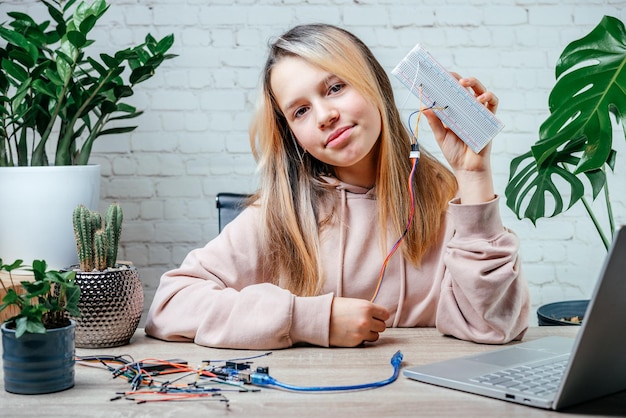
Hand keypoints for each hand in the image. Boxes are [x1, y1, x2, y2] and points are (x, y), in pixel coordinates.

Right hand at [329, 297, 389, 346]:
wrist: (319, 318)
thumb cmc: (334, 308)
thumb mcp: (353, 303)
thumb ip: (366, 309)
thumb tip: (378, 316)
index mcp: (367, 307)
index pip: (385, 314)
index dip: (380, 316)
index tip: (376, 317)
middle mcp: (366, 320)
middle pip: (382, 326)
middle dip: (375, 325)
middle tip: (366, 323)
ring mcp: (361, 332)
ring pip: (376, 336)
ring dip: (370, 333)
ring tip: (359, 329)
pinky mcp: (356, 341)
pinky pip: (365, 341)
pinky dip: (361, 339)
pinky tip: (352, 333)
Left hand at [423, 75, 496, 203]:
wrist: (466, 168)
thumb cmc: (454, 152)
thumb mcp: (440, 136)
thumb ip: (434, 122)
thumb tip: (424, 107)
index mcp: (455, 111)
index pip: (451, 92)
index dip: (446, 82)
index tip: (437, 75)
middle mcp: (467, 109)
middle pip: (466, 88)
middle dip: (458, 79)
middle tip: (449, 75)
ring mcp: (479, 113)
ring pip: (480, 91)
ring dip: (473, 83)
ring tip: (463, 82)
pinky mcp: (489, 120)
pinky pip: (493, 105)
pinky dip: (489, 98)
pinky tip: (481, 98)